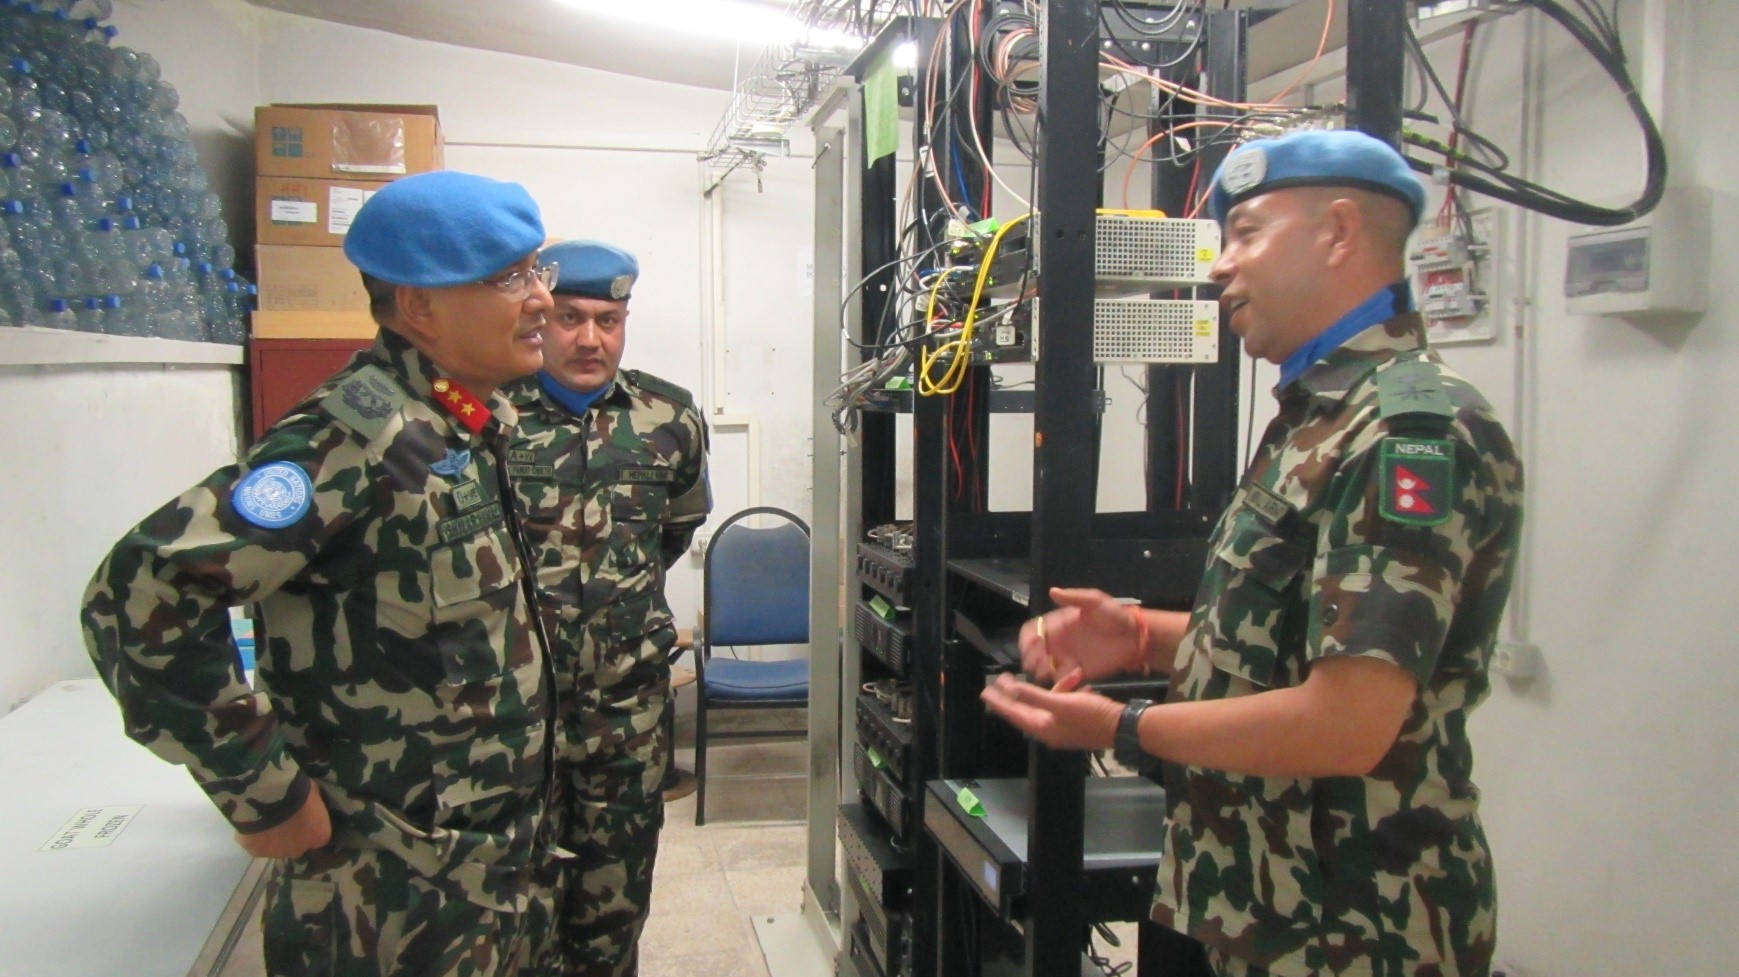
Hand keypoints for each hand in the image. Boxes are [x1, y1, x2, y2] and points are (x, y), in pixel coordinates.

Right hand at [235, 786, 330, 858]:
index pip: (317, 835)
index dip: (310, 826)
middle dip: (292, 835)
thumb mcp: (314, 793)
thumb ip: (313, 806)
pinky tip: (253, 824)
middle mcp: (300, 850)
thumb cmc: (297, 790)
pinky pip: (257, 845)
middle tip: (285, 818)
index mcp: (319, 836)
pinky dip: (255, 837)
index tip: (303, 816)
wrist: (268, 794)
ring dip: (274, 837)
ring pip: (276, 847)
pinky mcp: (256, 851)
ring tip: (266, 820)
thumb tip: (309, 806)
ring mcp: (277, 853)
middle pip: (297, 845)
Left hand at [979, 669, 1121, 751]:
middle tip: (1002, 679)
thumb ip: (1034, 696)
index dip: (999, 702)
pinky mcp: (1076, 720)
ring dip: (1051, 687)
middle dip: (1015, 693)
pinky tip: (1078, 678)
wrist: (1123, 726)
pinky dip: (1069, 689)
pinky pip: (1065, 702)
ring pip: (1048, 702)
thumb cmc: (1091, 716)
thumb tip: (1010, 690)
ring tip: (1055, 674)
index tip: (985, 692)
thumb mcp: (1061, 703)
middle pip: (1026, 708)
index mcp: (1043, 727)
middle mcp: (1050, 729)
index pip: (1014, 713)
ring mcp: (1064, 725)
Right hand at [1019, 587, 1142, 683]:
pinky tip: (1066, 678)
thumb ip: (1074, 597)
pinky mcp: (1079, 672)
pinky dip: (1059, 682)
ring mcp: (1068, 658)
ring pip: (1044, 668)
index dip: (1027, 638)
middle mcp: (1058, 642)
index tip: (1031, 645)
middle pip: (1034, 652)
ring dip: (1041, 672)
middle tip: (1036, 664)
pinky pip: (1062, 680)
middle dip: (1030, 658)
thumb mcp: (1095, 601)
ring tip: (1046, 673)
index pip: (1033, 630)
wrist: (1135, 636)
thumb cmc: (1115, 615)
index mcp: (1058, 624)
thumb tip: (1052, 591)